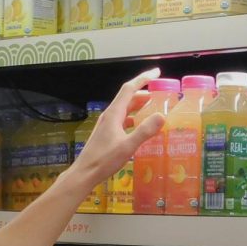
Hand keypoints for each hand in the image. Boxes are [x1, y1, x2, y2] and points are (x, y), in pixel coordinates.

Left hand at [72, 68, 165, 183]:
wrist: (85, 173)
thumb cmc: (104, 160)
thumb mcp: (128, 146)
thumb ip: (145, 131)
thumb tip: (161, 116)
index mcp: (114, 113)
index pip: (129, 89)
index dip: (143, 78)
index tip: (157, 73)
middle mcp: (110, 115)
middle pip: (128, 97)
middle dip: (144, 92)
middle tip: (160, 92)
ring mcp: (107, 124)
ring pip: (126, 109)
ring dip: (139, 105)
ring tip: (154, 106)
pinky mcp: (107, 133)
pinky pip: (123, 119)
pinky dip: (134, 118)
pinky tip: (141, 126)